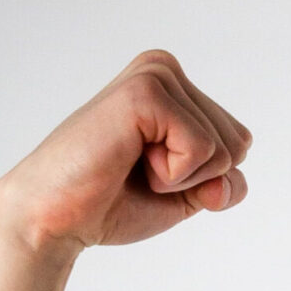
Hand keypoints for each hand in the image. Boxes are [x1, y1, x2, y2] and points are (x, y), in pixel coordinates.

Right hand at [0, 50, 252, 256]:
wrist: (51, 220)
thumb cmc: (110, 204)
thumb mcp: (186, 195)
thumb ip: (224, 184)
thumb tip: (227, 181)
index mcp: (175, 87)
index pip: (238, 142)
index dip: (203, 180)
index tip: (147, 174)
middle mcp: (165, 70)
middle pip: (237, 144)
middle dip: (195, 179)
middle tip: (134, 173)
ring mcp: (155, 75)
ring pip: (223, 149)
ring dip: (179, 178)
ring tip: (127, 165)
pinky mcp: (145, 92)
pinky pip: (202, 149)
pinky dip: (170, 175)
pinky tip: (125, 161)